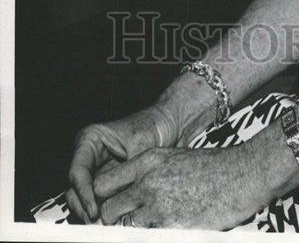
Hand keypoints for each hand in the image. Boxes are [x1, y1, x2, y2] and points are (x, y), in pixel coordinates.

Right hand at [67, 105, 177, 222]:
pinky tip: (115, 222)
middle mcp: (89, 158)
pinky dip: (105, 214)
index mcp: (90, 140)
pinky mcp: (107, 186)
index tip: (94, 211)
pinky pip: (101, 203)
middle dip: (85, 208)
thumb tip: (125, 195)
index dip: (84, 193)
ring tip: (108, 226)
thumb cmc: (154, 126)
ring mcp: (97, 173)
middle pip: (75, 189)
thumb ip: (129, 169)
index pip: (78, 171)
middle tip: (99, 225)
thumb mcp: (142, 143)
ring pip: (84, 200)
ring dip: (93, 214)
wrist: (169, 125)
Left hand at [93, 144, 264, 228]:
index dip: (101, 199)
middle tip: (122, 225)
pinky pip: (145, 236)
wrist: (243, 173)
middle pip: (108, 209)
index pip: (103, 183)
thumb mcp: (176, 158)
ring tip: (144, 226)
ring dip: (129, 231)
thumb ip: (150, 174)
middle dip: (112, 221)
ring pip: (122, 228)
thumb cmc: (214, 167)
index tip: (108, 208)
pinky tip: (161, 228)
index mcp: (148, 161)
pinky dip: (148, 234)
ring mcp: (159, 205)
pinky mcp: (171, 225)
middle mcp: (148, 181)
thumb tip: (131, 194)